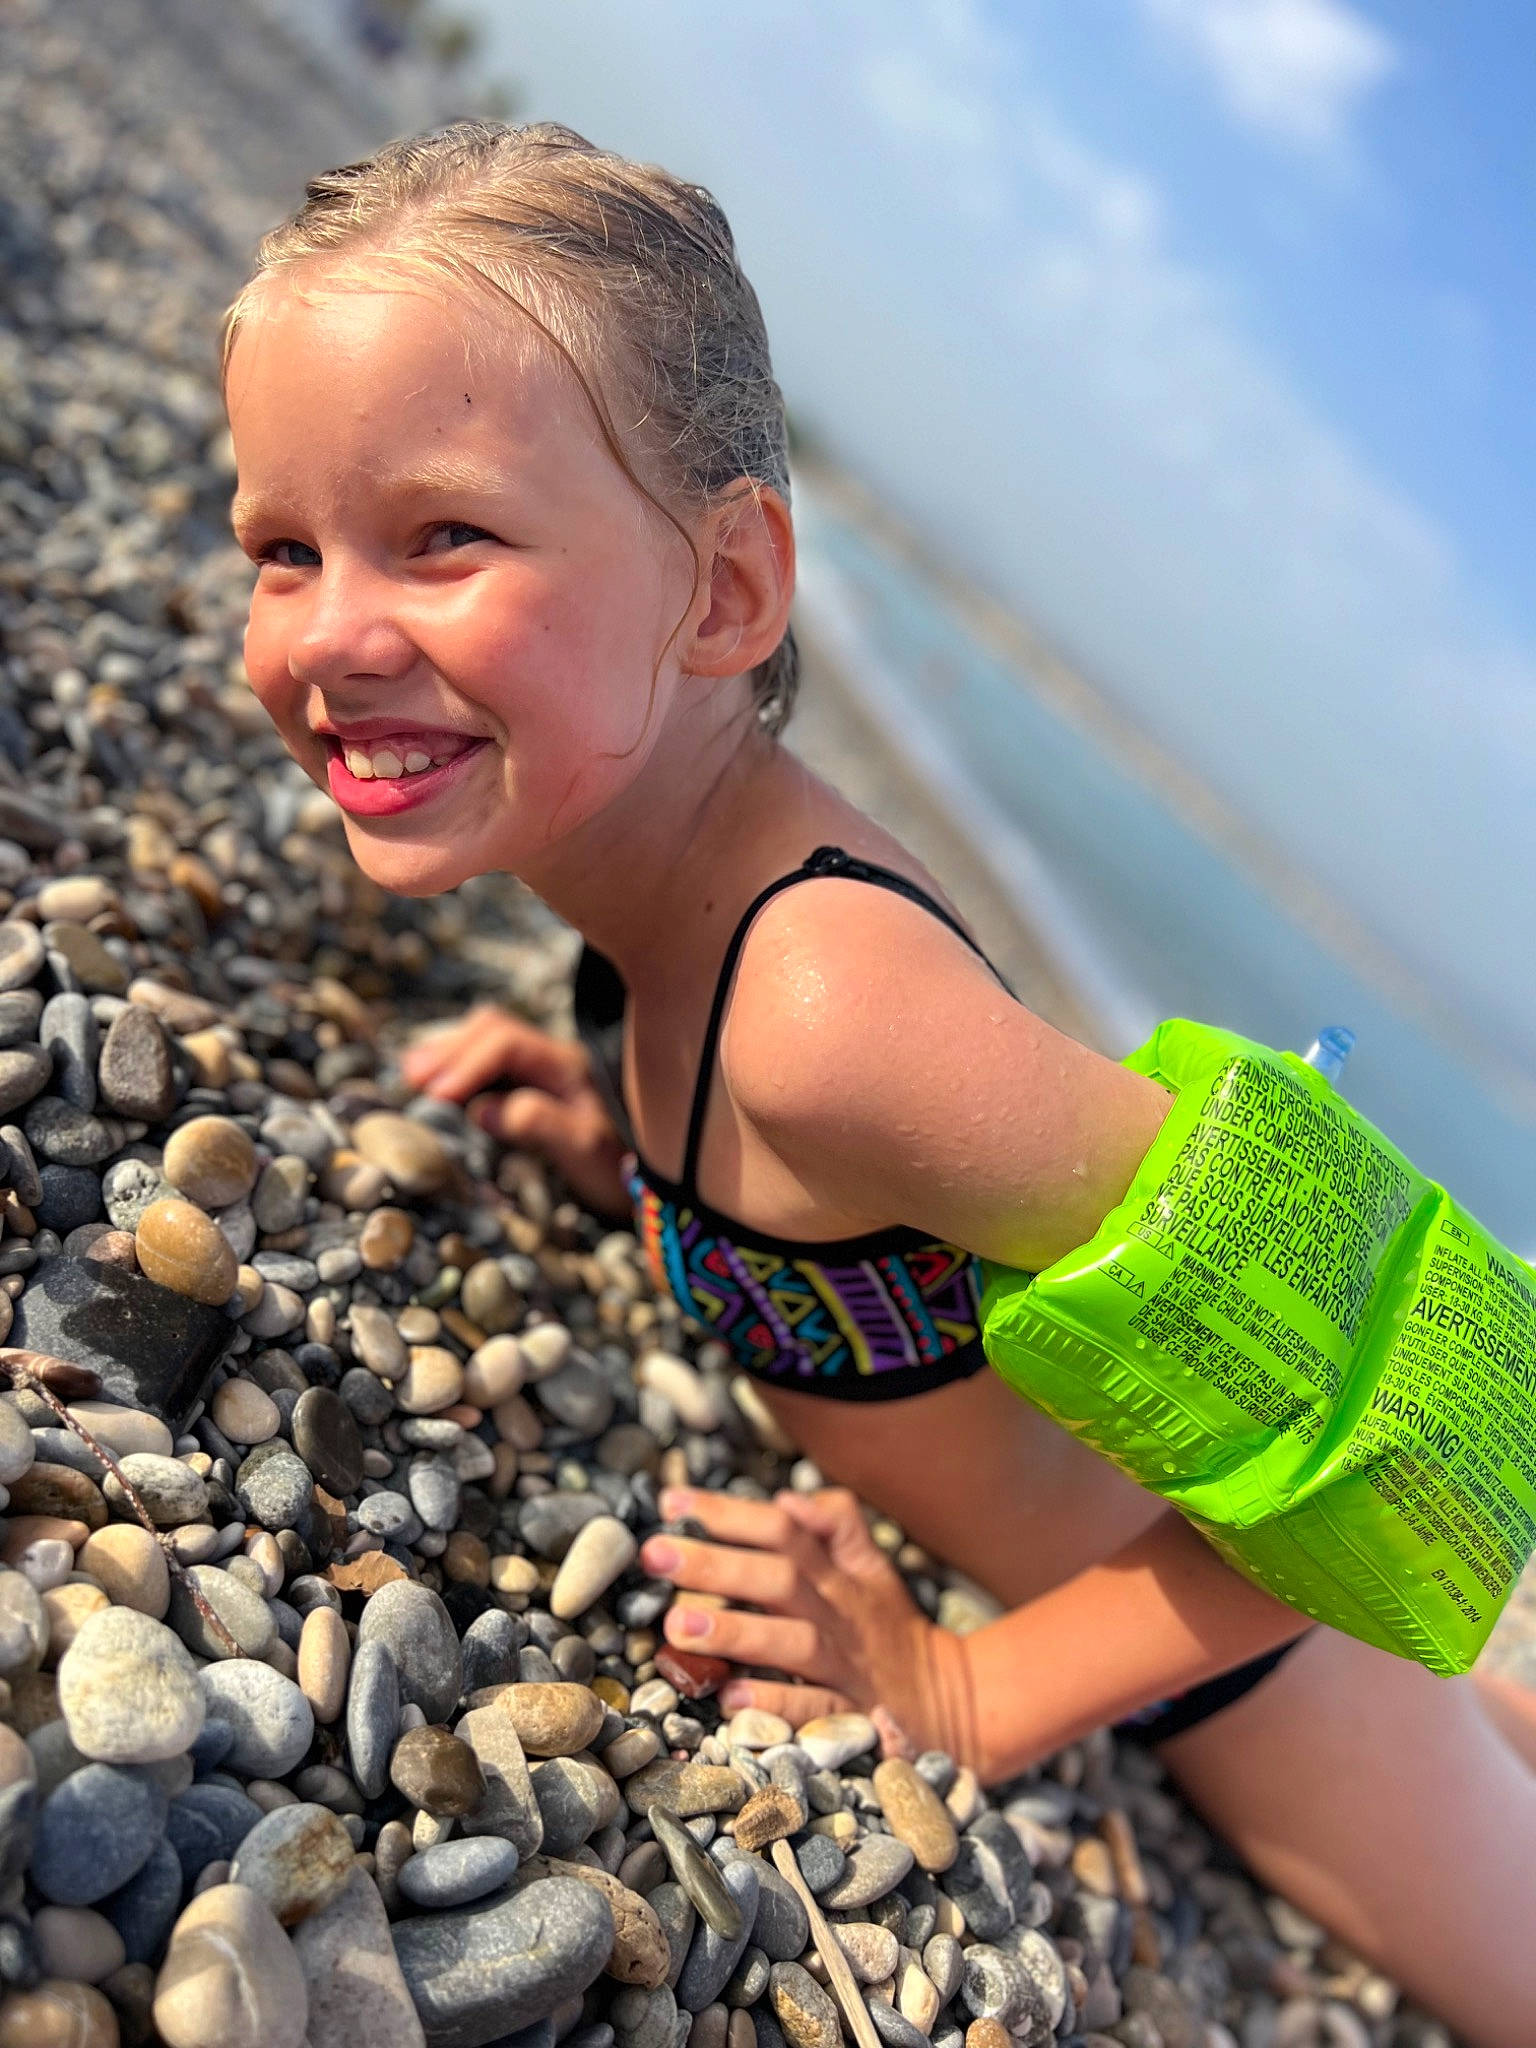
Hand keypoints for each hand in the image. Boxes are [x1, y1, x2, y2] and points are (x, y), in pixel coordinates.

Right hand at [401, 1005, 630, 1218]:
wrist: (645, 1185)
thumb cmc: (616, 1170)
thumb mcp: (583, 1151)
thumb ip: (538, 1124)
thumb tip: (482, 1109)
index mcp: (566, 1065)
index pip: (506, 1044)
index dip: (465, 1064)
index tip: (434, 1096)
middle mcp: (552, 1057)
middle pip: (491, 1030)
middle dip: (448, 1050)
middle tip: (411, 1078)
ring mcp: (540, 1069)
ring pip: (487, 1039)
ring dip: (448, 1052)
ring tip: (412, 1073)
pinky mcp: (530, 1085)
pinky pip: (487, 1060)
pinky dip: (457, 1065)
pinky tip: (434, 1080)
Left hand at [641, 1486, 978, 1768]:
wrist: (956, 1705)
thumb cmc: (890, 1631)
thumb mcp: (873, 1569)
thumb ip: (837, 1525)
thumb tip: (787, 1498)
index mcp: (841, 1575)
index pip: (784, 1530)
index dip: (729, 1514)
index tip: (671, 1503)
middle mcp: (841, 1614)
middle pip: (781, 1578)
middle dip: (718, 1563)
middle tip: (655, 1554)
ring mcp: (848, 1668)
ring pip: (795, 1642)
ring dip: (739, 1629)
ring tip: (681, 1623)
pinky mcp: (855, 1721)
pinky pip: (817, 1712)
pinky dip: (777, 1704)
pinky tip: (732, 1699)